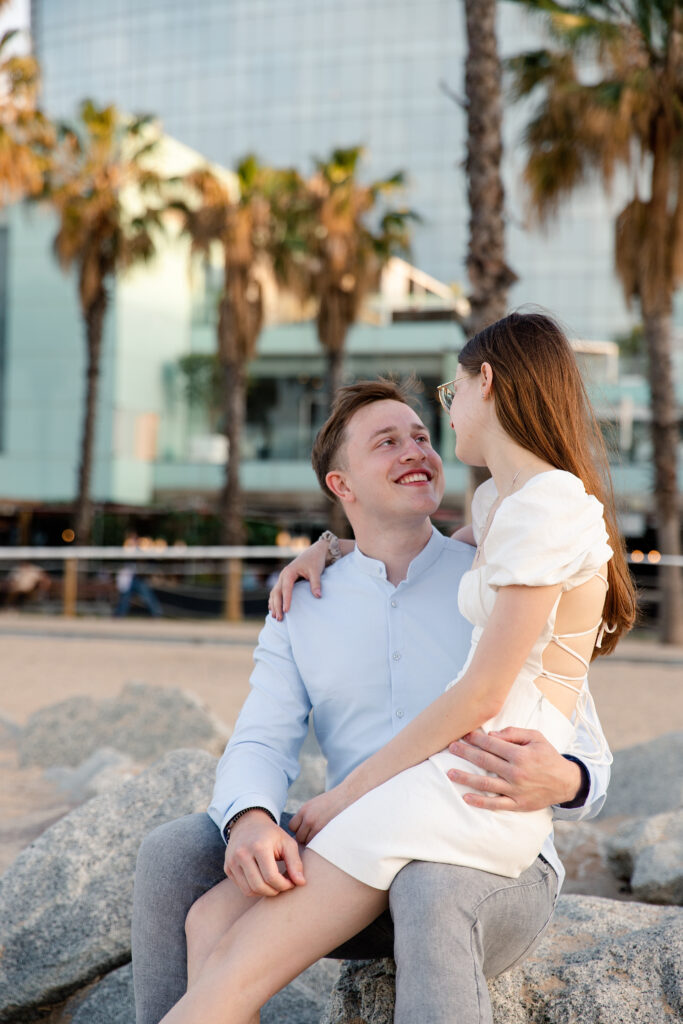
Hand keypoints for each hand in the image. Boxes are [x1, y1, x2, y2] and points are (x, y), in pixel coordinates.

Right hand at [223, 810, 304, 896]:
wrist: (248, 823)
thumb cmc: (271, 835)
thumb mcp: (287, 842)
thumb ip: (295, 862)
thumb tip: (301, 883)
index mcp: (259, 846)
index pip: (271, 877)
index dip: (284, 885)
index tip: (292, 883)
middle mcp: (242, 854)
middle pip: (259, 886)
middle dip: (275, 891)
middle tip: (283, 885)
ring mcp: (232, 861)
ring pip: (249, 891)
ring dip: (265, 892)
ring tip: (274, 884)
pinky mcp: (228, 868)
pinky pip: (242, 888)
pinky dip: (254, 889)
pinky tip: (263, 881)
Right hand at [268, 539, 327, 619]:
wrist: (314, 552)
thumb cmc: (315, 561)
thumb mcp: (316, 571)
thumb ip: (316, 583)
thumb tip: (318, 596)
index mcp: (289, 572)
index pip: (286, 589)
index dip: (286, 600)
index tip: (286, 611)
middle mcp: (283, 575)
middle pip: (277, 593)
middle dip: (277, 606)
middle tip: (280, 618)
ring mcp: (282, 578)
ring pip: (274, 593)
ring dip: (274, 605)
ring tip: (275, 617)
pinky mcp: (284, 581)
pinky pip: (276, 592)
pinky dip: (274, 601)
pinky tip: (273, 610)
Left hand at [289, 785, 349, 843]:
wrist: (349, 796)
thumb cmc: (332, 801)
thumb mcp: (315, 804)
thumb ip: (306, 816)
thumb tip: (299, 833)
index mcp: (304, 810)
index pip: (292, 827)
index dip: (299, 829)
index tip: (306, 829)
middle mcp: (309, 818)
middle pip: (299, 837)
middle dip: (306, 837)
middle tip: (316, 834)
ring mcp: (318, 827)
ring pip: (309, 843)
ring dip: (314, 842)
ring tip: (323, 836)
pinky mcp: (327, 834)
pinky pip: (319, 845)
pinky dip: (322, 844)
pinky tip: (328, 838)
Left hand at [446, 727, 582, 811]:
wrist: (566, 782)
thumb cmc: (548, 756)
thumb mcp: (536, 737)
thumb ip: (514, 733)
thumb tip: (492, 734)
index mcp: (520, 754)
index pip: (492, 744)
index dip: (475, 738)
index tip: (463, 734)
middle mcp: (516, 772)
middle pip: (484, 761)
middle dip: (465, 753)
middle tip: (450, 747)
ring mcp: (516, 789)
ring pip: (486, 783)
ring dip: (465, 777)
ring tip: (449, 772)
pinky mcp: (517, 804)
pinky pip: (496, 804)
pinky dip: (480, 802)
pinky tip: (466, 797)